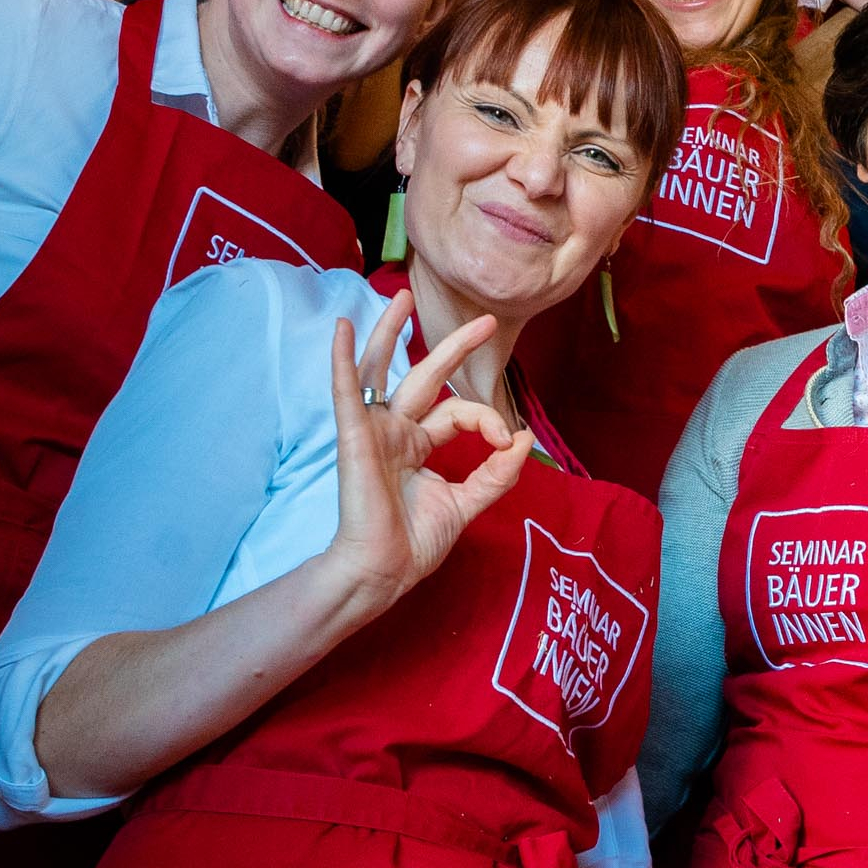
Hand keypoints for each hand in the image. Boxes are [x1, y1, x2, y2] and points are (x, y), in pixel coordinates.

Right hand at [321, 293, 533, 615]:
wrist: (383, 571)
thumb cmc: (415, 542)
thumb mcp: (467, 502)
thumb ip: (497, 473)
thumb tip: (525, 438)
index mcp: (419, 445)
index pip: (459, 411)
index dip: (488, 418)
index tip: (508, 442)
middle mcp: (396, 430)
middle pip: (425, 376)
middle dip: (454, 347)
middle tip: (485, 320)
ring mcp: (373, 430)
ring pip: (380, 369)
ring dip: (389, 332)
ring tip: (400, 296)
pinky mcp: (354, 435)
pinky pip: (347, 390)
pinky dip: (343, 358)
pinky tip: (343, 329)